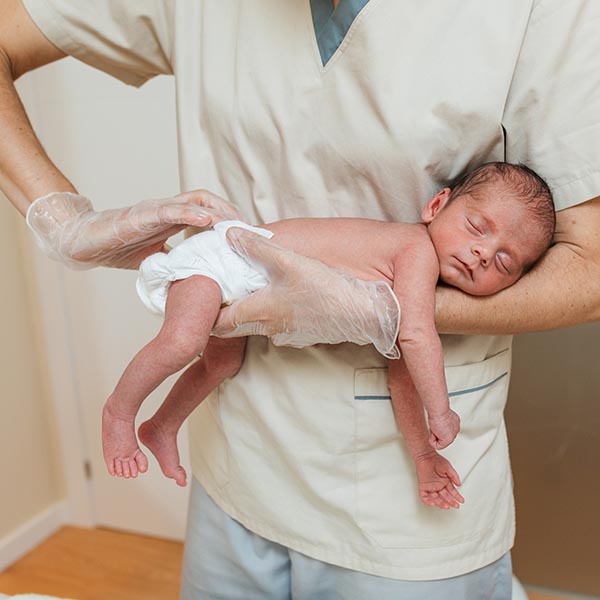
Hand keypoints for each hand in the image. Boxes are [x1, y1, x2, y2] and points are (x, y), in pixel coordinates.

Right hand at [26, 189, 244, 268]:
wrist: (84, 242)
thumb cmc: (117, 247)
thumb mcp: (156, 257)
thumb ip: (176, 261)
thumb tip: (197, 278)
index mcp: (173, 218)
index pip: (208, 213)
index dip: (229, 221)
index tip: (247, 236)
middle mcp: (168, 209)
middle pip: (208, 201)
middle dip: (231, 213)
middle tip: (249, 230)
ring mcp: (157, 209)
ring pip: (195, 200)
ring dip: (218, 211)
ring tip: (236, 225)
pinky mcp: (143, 214)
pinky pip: (171, 209)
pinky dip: (192, 213)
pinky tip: (208, 219)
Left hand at [212, 227, 400, 357]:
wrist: (363, 313)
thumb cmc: (324, 291)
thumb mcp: (287, 261)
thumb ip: (255, 247)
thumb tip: (228, 234)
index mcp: (257, 313)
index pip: (217, 324)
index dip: (205, 314)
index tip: (202, 298)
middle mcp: (268, 330)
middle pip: (236, 326)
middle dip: (226, 310)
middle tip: (224, 289)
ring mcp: (287, 335)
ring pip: (258, 324)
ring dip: (252, 308)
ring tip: (253, 286)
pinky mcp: (303, 334)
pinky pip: (279, 324)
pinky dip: (274, 311)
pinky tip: (284, 295)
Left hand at [414, 451, 463, 509]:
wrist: (425, 456)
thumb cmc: (436, 460)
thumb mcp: (448, 467)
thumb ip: (454, 476)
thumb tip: (459, 484)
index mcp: (444, 482)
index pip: (452, 492)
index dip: (457, 497)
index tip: (461, 500)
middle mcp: (438, 485)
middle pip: (445, 497)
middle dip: (451, 502)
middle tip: (455, 505)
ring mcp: (430, 487)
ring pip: (436, 499)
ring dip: (441, 503)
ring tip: (446, 506)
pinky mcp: (423, 486)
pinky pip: (424, 496)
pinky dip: (428, 501)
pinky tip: (433, 503)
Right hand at [428, 409, 459, 449]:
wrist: (439, 410)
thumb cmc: (437, 410)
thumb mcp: (440, 416)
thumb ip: (441, 422)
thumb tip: (436, 427)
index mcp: (455, 422)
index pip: (446, 430)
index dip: (437, 428)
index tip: (436, 421)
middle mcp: (456, 429)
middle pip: (443, 437)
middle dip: (436, 432)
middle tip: (435, 425)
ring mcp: (453, 435)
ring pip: (440, 442)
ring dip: (434, 435)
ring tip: (435, 427)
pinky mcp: (449, 440)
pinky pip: (437, 446)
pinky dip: (432, 440)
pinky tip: (434, 432)